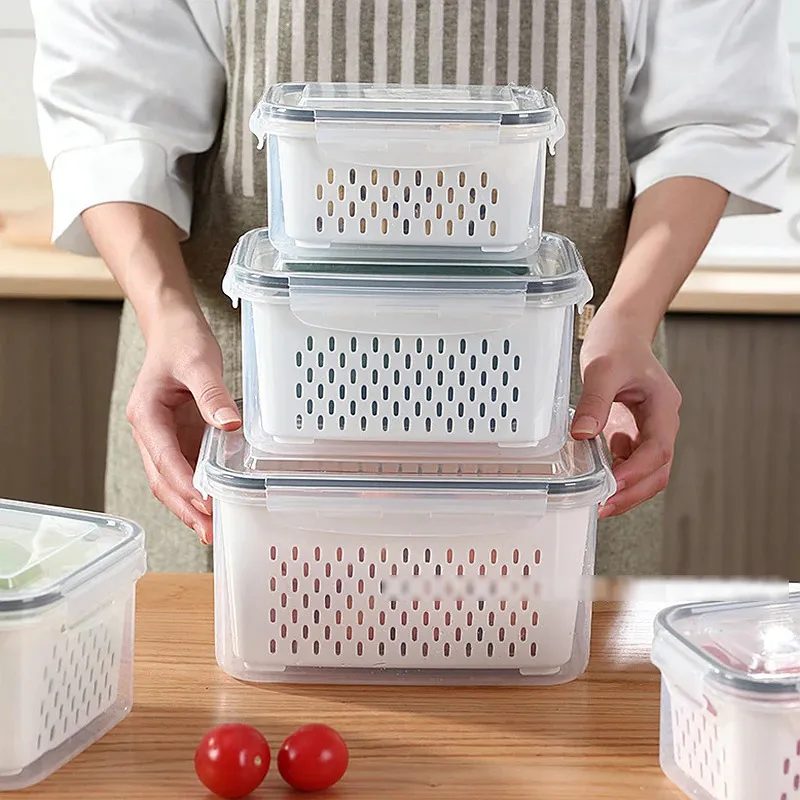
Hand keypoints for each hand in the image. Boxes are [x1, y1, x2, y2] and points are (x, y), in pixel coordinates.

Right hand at [126, 307, 240, 543]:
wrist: (173, 328)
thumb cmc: (181, 341)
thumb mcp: (199, 362)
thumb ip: (212, 394)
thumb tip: (229, 424)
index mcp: (147, 415)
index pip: (163, 458)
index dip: (184, 484)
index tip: (204, 503)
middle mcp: (151, 432)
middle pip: (163, 479)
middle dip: (185, 507)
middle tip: (210, 531)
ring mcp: (165, 437)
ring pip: (172, 480)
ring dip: (190, 505)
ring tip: (212, 529)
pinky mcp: (180, 436)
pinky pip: (187, 468)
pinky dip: (198, 489)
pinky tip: (215, 504)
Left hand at [571, 309, 680, 517]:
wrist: (622, 328)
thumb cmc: (617, 342)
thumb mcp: (601, 368)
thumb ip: (594, 401)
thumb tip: (582, 435)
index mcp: (663, 407)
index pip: (658, 449)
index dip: (637, 472)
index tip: (614, 485)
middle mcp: (660, 421)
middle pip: (658, 468)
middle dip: (633, 491)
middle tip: (604, 507)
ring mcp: (647, 427)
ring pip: (647, 468)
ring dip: (626, 486)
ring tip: (600, 499)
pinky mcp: (632, 428)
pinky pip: (630, 458)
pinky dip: (616, 471)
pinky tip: (597, 475)